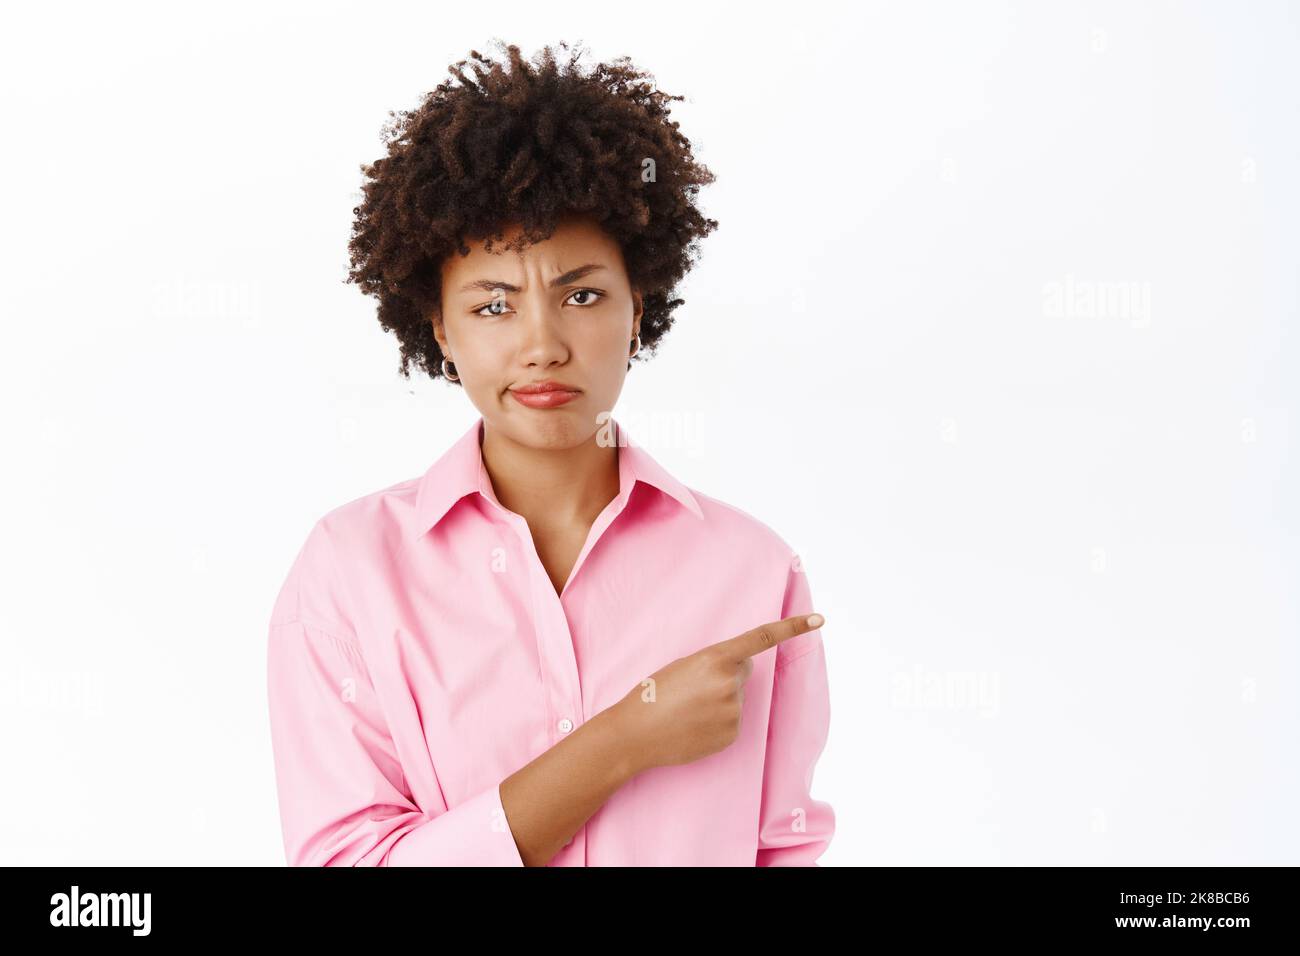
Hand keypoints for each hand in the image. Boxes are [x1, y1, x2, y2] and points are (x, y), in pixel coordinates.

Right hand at [612, 612, 824, 772]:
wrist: (635, 733)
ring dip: (719, 700)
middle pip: (743, 671)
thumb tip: (742, 671)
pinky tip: (694, 725)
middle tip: (693, 687)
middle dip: (726, 675)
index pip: (762, 638)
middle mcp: (730, 683)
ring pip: (737, 698)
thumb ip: (717, 663)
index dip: (793, 627)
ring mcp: (733, 711)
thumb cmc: (652, 693)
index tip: (819, 620)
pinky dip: (717, 722)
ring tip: (688, 709)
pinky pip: (732, 721)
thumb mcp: (683, 666)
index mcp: (715, 658)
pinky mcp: (731, 735)